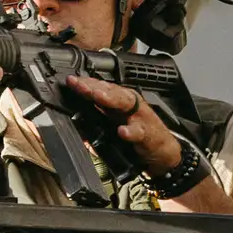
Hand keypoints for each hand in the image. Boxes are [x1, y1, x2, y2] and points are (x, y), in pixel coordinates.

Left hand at [59, 74, 185, 178]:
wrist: (161, 151)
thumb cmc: (137, 134)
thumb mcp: (113, 126)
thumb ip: (93, 123)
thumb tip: (73, 121)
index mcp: (119, 101)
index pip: (101, 88)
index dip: (86, 84)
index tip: (71, 81)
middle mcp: (129, 104)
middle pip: (111, 91)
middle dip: (95, 87)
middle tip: (80, 85)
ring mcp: (139, 117)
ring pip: (125, 103)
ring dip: (111, 99)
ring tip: (98, 96)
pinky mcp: (148, 133)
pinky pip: (139, 131)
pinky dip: (130, 131)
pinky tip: (122, 131)